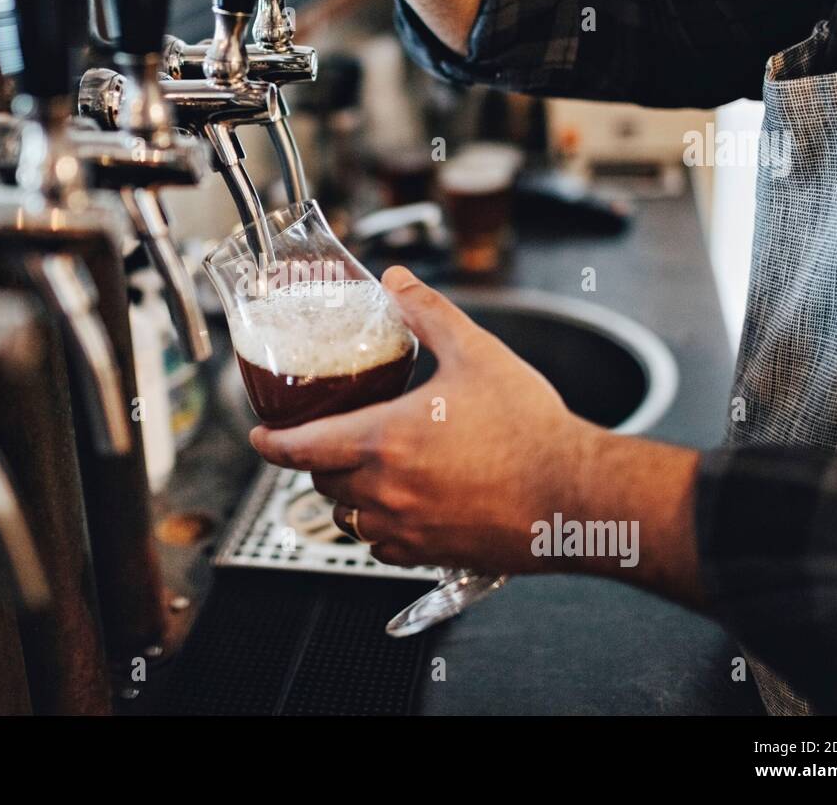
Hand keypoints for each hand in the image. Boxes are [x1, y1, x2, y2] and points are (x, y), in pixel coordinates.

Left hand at [250, 267, 602, 574]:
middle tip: (330, 439)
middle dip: (318, 460)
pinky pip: (380, 546)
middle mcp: (385, 490)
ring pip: (349, 516)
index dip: (271, 442)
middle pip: (322, 481)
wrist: (576, 496)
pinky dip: (377, 525)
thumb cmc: (531, 430)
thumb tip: (396, 282)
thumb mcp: (476, 353)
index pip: (300, 447)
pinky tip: (400, 505)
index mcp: (384, 440)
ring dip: (347, 493)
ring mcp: (405, 528)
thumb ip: (428, 313)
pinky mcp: (428, 554)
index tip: (260, 436)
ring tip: (367, 470)